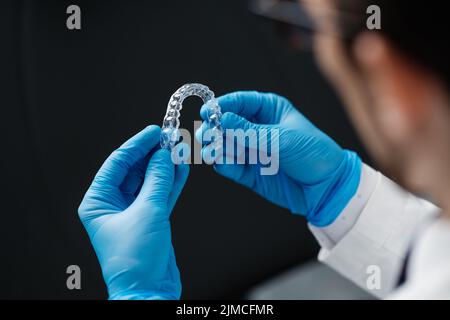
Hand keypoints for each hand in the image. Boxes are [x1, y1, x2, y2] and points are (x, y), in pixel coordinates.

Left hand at [78, 125, 188, 298]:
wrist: (149, 291)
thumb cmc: (135, 260)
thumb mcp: (147, 212)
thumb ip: (157, 180)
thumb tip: (163, 155)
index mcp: (99, 202)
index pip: (117, 163)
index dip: (136, 145)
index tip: (153, 131)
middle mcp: (113, 205)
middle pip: (134, 170)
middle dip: (153, 154)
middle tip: (170, 138)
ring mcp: (133, 211)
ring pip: (150, 181)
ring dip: (165, 166)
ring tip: (179, 149)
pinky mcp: (150, 219)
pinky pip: (161, 194)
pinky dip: (171, 182)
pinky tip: (181, 168)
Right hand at [196, 91, 360, 225]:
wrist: (326, 187)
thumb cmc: (313, 153)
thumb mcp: (282, 138)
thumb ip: (250, 132)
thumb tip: (222, 120)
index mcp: (268, 110)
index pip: (239, 102)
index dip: (222, 106)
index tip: (208, 112)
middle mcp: (256, 128)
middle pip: (226, 123)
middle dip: (215, 128)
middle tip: (206, 135)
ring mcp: (251, 150)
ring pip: (224, 145)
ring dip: (215, 147)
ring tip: (211, 151)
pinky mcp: (248, 171)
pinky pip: (229, 165)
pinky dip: (222, 163)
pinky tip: (220, 162)